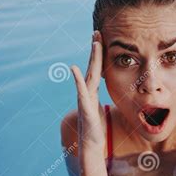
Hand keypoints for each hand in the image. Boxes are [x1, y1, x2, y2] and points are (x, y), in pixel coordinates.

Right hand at [70, 31, 105, 150]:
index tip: (101, 38)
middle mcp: (88, 91)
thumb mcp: (100, 107)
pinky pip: (82, 92)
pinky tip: (74, 69)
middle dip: (95, 50)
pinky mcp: (85, 108)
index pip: (98, 68)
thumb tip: (101, 91)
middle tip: (97, 32)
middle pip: (93, 66)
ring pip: (90, 74)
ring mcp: (85, 98)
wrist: (91, 143)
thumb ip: (98, 97)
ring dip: (93, 59)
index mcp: (93, 90)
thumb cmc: (96, 127)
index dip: (99, 54)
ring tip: (95, 44)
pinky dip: (78, 80)